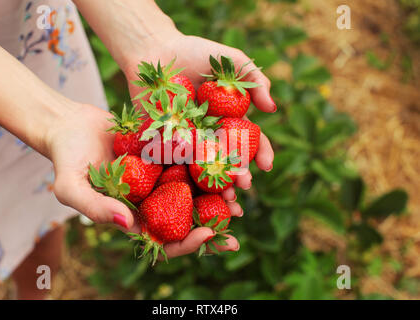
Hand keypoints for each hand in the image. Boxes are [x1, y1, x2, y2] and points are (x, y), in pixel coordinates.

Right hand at [47, 103, 241, 257]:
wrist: (70, 124)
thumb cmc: (66, 159)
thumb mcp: (71, 187)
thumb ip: (94, 208)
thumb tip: (126, 224)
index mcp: (133, 217)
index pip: (164, 241)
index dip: (187, 243)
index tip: (208, 234)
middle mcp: (151, 201)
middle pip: (187, 218)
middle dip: (215, 220)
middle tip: (238, 215)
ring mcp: (159, 177)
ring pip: (194, 189)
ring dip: (218, 190)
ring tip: (241, 186)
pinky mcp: (164, 152)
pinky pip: (189, 159)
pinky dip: (207, 160)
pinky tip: (226, 156)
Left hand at [121, 34, 275, 256]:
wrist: (155, 49)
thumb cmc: (195, 53)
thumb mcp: (231, 61)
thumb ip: (255, 80)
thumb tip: (273, 108)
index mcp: (228, 120)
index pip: (249, 141)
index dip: (260, 153)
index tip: (267, 165)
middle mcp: (209, 134)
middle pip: (228, 160)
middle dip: (239, 175)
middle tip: (245, 186)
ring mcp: (187, 141)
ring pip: (204, 169)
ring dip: (216, 185)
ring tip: (225, 197)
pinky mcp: (162, 143)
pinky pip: (175, 164)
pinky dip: (184, 179)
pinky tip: (193, 191)